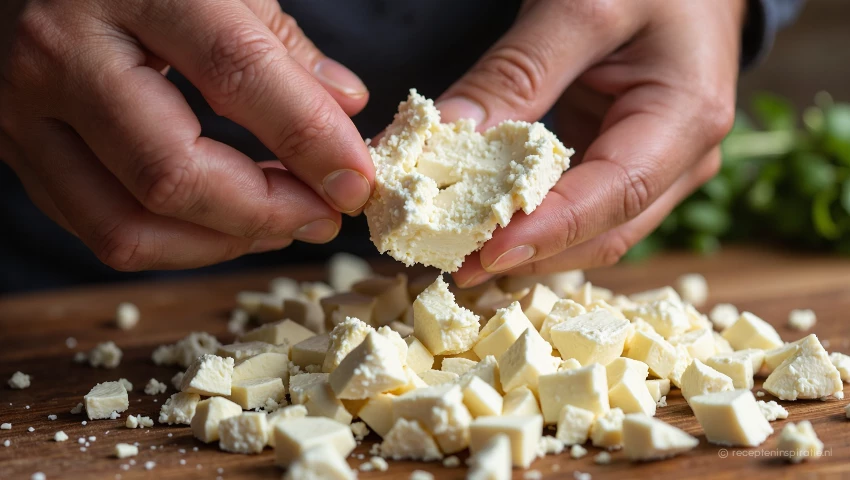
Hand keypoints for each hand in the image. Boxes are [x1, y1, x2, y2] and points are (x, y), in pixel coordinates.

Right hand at [0, 0, 373, 269]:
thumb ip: (279, 44)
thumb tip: (345, 108)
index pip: (236, 73)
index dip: (309, 138)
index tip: (357, 180)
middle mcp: (62, 53)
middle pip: (174, 174)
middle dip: (267, 212)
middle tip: (324, 214)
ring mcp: (25, 111)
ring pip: (129, 226)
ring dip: (223, 242)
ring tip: (281, 225)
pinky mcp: (15, 152)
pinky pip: (99, 230)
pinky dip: (176, 243)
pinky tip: (224, 224)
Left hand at [442, 0, 743, 286]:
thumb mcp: (579, 6)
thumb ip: (516, 72)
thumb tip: (447, 137)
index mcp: (686, 116)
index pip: (617, 194)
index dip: (550, 231)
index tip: (485, 253)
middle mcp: (681, 159)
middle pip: (605, 231)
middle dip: (530, 254)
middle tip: (455, 265)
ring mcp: (657, 169)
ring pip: (591, 232)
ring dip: (528, 247)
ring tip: (460, 252)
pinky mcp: (626, 165)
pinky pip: (580, 209)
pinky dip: (534, 220)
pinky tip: (487, 223)